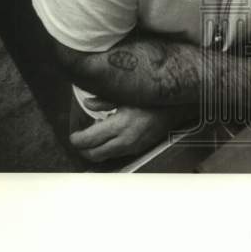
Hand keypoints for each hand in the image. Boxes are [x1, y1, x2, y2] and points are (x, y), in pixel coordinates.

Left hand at [69, 98, 196, 162]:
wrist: (177, 107)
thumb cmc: (152, 97)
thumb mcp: (126, 94)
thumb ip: (105, 100)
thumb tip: (87, 103)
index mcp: (120, 125)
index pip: (89, 140)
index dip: (76, 139)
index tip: (73, 134)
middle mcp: (125, 140)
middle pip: (94, 154)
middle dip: (82, 149)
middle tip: (79, 138)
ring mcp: (132, 147)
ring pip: (104, 157)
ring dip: (94, 150)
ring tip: (94, 135)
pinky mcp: (138, 149)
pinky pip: (116, 154)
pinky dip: (107, 149)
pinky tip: (109, 135)